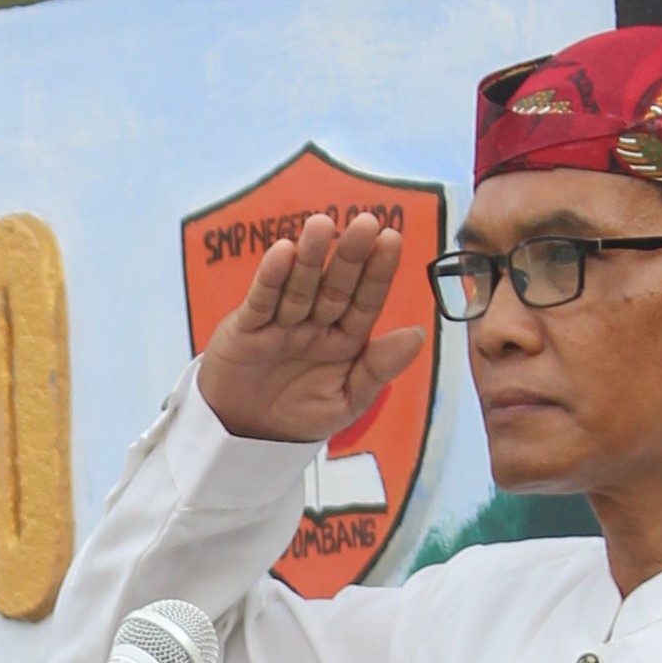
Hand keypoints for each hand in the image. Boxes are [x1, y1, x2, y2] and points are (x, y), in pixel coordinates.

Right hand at [196, 210, 429, 444]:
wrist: (246, 439)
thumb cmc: (299, 418)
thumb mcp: (346, 402)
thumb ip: (378, 370)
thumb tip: (416, 335)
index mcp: (345, 339)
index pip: (365, 301)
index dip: (378, 271)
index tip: (391, 239)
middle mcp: (315, 324)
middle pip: (334, 286)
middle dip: (349, 255)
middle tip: (365, 223)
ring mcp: (280, 324)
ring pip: (298, 286)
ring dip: (309, 257)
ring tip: (320, 226)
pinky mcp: (246, 329)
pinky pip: (260, 302)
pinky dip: (270, 279)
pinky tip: (281, 253)